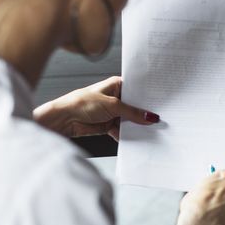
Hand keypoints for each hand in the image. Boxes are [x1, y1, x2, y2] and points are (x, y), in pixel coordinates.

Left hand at [33, 76, 158, 140]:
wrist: (63, 119)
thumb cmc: (81, 103)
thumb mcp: (112, 105)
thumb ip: (132, 112)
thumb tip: (150, 116)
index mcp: (116, 85)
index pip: (137, 91)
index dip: (148, 97)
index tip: (160, 104)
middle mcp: (115, 98)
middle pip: (135, 107)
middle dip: (143, 114)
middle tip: (157, 120)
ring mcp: (112, 112)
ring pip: (129, 120)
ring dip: (136, 127)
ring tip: (149, 131)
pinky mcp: (108, 125)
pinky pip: (122, 131)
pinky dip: (127, 136)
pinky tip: (135, 139)